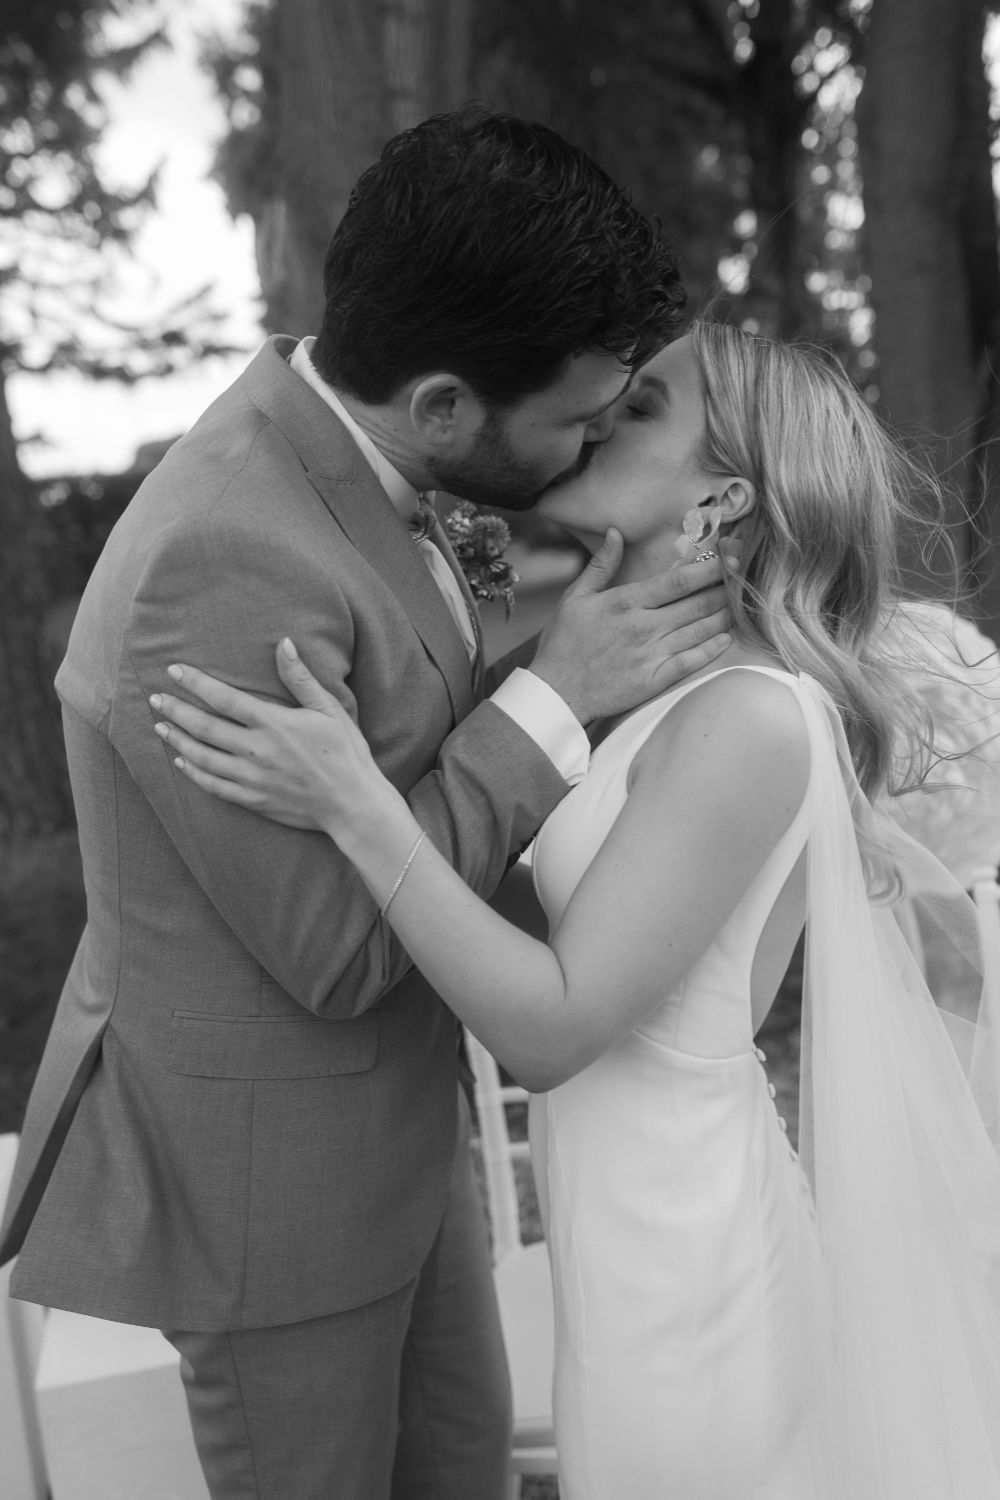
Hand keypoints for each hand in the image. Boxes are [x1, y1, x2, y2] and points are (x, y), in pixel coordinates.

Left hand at [149, 640, 401, 841]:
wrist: (353, 804)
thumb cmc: (346, 753)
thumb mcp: (330, 709)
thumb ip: (300, 678)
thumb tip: (284, 643)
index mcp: (275, 723)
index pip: (224, 698)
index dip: (195, 683)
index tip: (174, 670)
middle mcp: (257, 750)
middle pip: (204, 726)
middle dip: (176, 710)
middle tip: (155, 698)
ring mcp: (253, 777)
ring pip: (203, 757)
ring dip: (178, 740)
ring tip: (160, 727)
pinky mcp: (253, 800)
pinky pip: (214, 786)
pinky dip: (193, 773)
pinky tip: (181, 762)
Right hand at [529, 529, 734, 724]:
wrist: (556, 692)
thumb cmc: (564, 643)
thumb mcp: (575, 597)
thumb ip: (600, 565)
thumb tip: (615, 532)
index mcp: (625, 602)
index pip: (678, 581)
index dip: (709, 569)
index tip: (728, 559)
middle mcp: (643, 627)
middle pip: (697, 603)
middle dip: (724, 588)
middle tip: (742, 578)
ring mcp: (651, 655)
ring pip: (700, 630)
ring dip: (723, 616)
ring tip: (737, 605)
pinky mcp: (654, 680)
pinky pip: (693, 661)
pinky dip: (713, 648)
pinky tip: (726, 638)